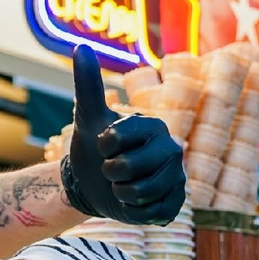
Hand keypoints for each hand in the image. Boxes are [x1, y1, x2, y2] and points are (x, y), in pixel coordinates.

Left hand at [61, 46, 185, 224]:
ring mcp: (177, 178)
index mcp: (152, 125)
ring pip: (140, 192)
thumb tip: (82, 46)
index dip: (102, 147)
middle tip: (111, 169)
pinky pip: (151, 213)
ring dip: (119, 193)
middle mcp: (171, 149)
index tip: (103, 145)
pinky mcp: (176, 203)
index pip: (117, 140)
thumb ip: (87, 83)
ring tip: (120, 185)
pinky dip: (133, 211)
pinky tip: (132, 202)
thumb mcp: (88, 116)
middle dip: (109, 172)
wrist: (95, 184)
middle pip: (130, 168)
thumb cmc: (94, 147)